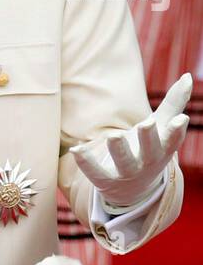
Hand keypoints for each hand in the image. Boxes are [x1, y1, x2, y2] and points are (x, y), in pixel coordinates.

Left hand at [69, 73, 190, 209]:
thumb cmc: (149, 148)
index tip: (181, 119)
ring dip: (119, 149)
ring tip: (113, 135)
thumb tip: (187, 75)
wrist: (131, 189)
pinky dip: (85, 162)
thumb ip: (174, 103)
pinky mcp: (104, 179)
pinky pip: (94, 172)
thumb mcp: (161, 126)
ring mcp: (126, 173)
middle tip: (146, 123)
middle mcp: (146, 162)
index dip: (176, 131)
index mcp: (162, 149)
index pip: (172, 141)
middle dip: (148, 138)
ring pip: (123, 162)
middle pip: (150, 152)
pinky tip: (76, 148)